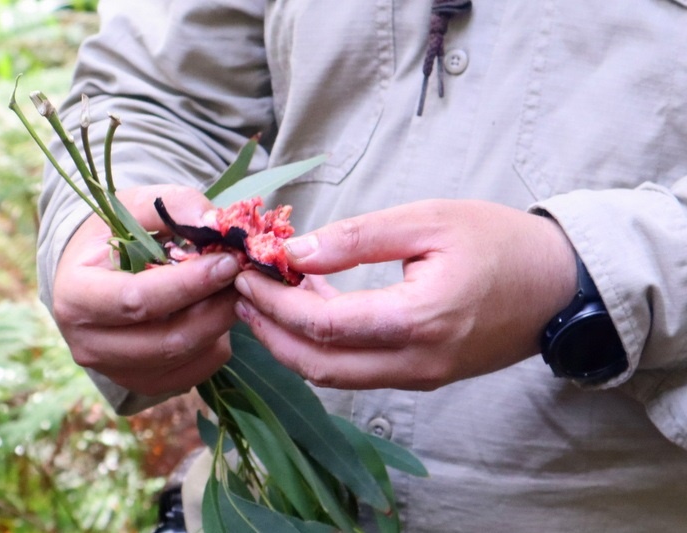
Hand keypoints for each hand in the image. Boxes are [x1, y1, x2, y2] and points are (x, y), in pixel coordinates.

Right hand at [52, 185, 239, 396]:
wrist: (94, 272)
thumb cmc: (114, 235)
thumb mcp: (135, 205)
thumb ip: (174, 206)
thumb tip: (215, 223)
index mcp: (75, 295)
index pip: (136, 300)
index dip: (188, 284)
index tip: (227, 262)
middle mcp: (88, 343)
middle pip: (166, 339)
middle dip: (214, 307)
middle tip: (243, 277)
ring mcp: (114, 371)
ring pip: (185, 357)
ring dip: (220, 324)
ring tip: (234, 290)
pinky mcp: (142, 383)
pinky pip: (194, 373)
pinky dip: (216, 344)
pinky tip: (217, 313)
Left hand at [233, 199, 576, 390]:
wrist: (559, 284)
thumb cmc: (500, 242)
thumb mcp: (428, 220)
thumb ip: (358, 238)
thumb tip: (295, 253)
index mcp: (418, 320)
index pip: (323, 325)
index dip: (275, 303)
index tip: (246, 274)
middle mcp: (415, 362)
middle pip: (319, 365)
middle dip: (270, 331)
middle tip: (241, 294)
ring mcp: (420, 376)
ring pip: (335, 376)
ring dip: (293, 343)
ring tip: (266, 301)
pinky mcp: (423, 376)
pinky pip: (359, 372)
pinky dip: (324, 348)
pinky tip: (312, 310)